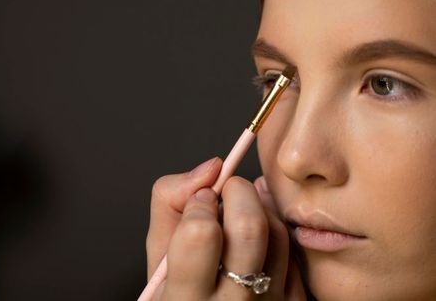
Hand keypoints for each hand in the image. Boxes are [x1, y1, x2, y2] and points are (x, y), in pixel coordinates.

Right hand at [146, 157, 306, 299]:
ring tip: (240, 213)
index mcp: (186, 298)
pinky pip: (296, 252)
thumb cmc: (182, 294)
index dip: (199, 203)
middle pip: (249, 228)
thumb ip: (170, 204)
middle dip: (237, 191)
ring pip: (277, 233)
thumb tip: (211, 167)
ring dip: (258, 208)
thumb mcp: (159, 259)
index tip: (200, 200)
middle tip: (225, 192)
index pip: (201, 233)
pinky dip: (276, 231)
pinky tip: (259, 234)